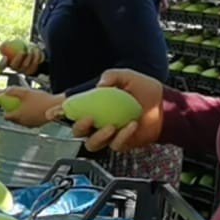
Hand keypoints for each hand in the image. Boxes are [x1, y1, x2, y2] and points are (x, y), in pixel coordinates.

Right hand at [0, 42, 44, 75]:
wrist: (34, 50)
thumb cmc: (22, 46)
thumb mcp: (16, 43)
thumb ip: (10, 43)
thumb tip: (5, 43)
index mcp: (8, 62)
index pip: (1, 66)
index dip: (2, 64)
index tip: (5, 57)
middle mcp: (14, 68)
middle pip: (14, 66)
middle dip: (17, 59)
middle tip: (22, 52)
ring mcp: (22, 71)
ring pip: (25, 66)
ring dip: (28, 56)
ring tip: (31, 49)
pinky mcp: (31, 71)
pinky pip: (33, 65)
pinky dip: (36, 57)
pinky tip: (36, 50)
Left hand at [1, 87, 62, 127]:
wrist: (56, 106)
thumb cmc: (41, 100)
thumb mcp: (25, 92)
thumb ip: (13, 91)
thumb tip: (5, 91)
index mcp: (18, 116)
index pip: (6, 116)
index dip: (6, 109)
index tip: (8, 104)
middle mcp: (23, 123)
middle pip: (13, 119)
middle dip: (13, 112)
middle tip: (17, 103)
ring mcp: (30, 125)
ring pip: (21, 120)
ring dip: (21, 114)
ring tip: (26, 105)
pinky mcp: (38, 125)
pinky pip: (30, 121)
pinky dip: (29, 116)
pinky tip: (34, 109)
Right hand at [48, 69, 165, 152]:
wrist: (166, 106)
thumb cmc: (147, 91)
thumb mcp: (128, 76)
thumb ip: (112, 76)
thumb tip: (99, 86)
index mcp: (96, 105)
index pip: (73, 109)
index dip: (60, 112)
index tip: (53, 111)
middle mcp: (99, 121)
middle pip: (77, 131)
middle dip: (79, 126)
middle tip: (88, 119)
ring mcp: (109, 134)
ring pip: (92, 143)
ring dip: (99, 136)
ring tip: (111, 126)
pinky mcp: (121, 143)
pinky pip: (115, 144)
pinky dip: (123, 135)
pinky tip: (132, 125)